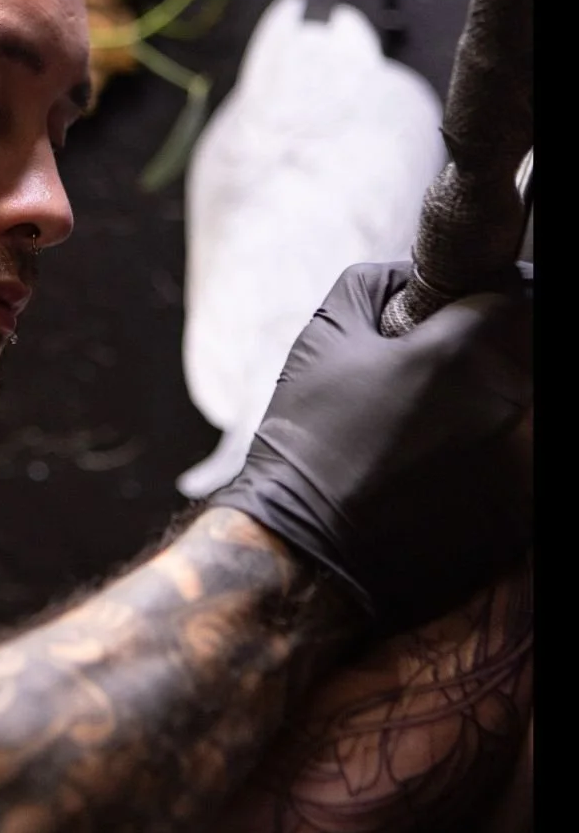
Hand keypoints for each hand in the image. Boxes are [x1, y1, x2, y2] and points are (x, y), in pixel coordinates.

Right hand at [210, 262, 531, 629]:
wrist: (306, 555)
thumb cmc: (309, 442)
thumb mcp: (322, 339)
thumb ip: (377, 284)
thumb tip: (414, 277)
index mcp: (467, 351)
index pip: (520, 294)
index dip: (488, 299)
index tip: (466, 313)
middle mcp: (513, 404)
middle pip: (526, 356)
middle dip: (488, 360)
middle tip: (436, 380)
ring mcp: (525, 467)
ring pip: (522, 413)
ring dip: (491, 414)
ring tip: (433, 436)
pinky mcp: (522, 520)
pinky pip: (518, 468)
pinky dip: (490, 466)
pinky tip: (439, 481)